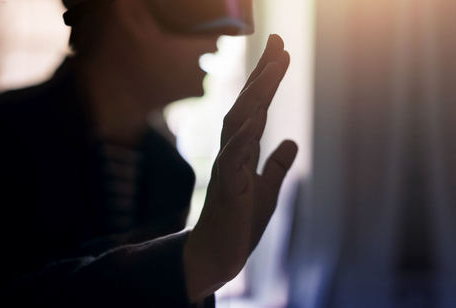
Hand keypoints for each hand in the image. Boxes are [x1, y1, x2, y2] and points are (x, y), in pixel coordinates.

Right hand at [183, 34, 297, 301]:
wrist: (221, 253)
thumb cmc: (241, 221)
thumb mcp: (268, 188)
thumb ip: (276, 164)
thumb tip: (292, 142)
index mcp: (243, 150)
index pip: (255, 107)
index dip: (266, 80)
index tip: (279, 53)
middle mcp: (233, 152)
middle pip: (246, 105)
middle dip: (262, 74)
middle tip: (279, 43)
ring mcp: (228, 167)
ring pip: (239, 123)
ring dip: (256, 95)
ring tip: (273, 68)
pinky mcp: (227, 187)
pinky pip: (232, 158)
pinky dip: (242, 137)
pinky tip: (256, 118)